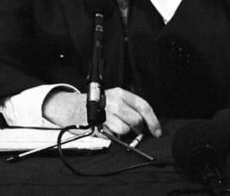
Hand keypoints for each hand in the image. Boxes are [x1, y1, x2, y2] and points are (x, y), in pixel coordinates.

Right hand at [42, 87, 161, 137]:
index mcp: (121, 93)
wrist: (73, 107)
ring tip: (116, 126)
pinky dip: (113, 136)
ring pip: (125, 129)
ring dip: (124, 132)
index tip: (157, 132)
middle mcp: (114, 102)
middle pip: (137, 120)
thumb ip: (131, 108)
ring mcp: (105, 113)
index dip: (153, 121)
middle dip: (138, 128)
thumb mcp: (116, 99)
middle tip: (134, 129)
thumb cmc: (99, 104)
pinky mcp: (97, 125)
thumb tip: (148, 125)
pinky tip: (107, 129)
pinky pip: (113, 136)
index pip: (143, 106)